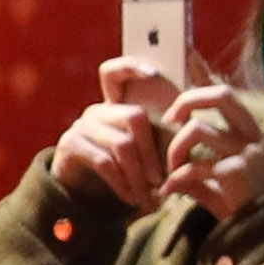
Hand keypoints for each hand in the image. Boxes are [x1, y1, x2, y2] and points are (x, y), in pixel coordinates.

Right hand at [54, 59, 170, 206]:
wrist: (79, 195)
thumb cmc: (123, 173)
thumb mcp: (144, 153)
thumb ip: (162, 138)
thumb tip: (193, 125)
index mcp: (116, 105)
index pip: (115, 71)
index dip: (131, 65)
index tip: (154, 74)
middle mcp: (97, 110)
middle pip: (133, 116)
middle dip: (154, 152)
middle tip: (164, 180)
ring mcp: (81, 125)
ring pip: (122, 144)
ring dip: (141, 175)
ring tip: (151, 196)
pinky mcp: (70, 144)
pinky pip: (104, 162)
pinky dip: (123, 184)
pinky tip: (132, 199)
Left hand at [160, 80, 263, 224]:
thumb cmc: (244, 209)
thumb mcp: (224, 179)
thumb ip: (201, 161)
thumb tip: (171, 151)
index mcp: (255, 136)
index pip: (230, 96)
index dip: (206, 77)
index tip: (186, 59)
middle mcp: (254, 140)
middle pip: (221, 96)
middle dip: (188, 100)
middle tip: (170, 120)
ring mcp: (247, 155)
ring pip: (198, 129)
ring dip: (175, 148)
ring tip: (169, 170)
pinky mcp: (236, 174)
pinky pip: (193, 166)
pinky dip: (175, 179)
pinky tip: (169, 193)